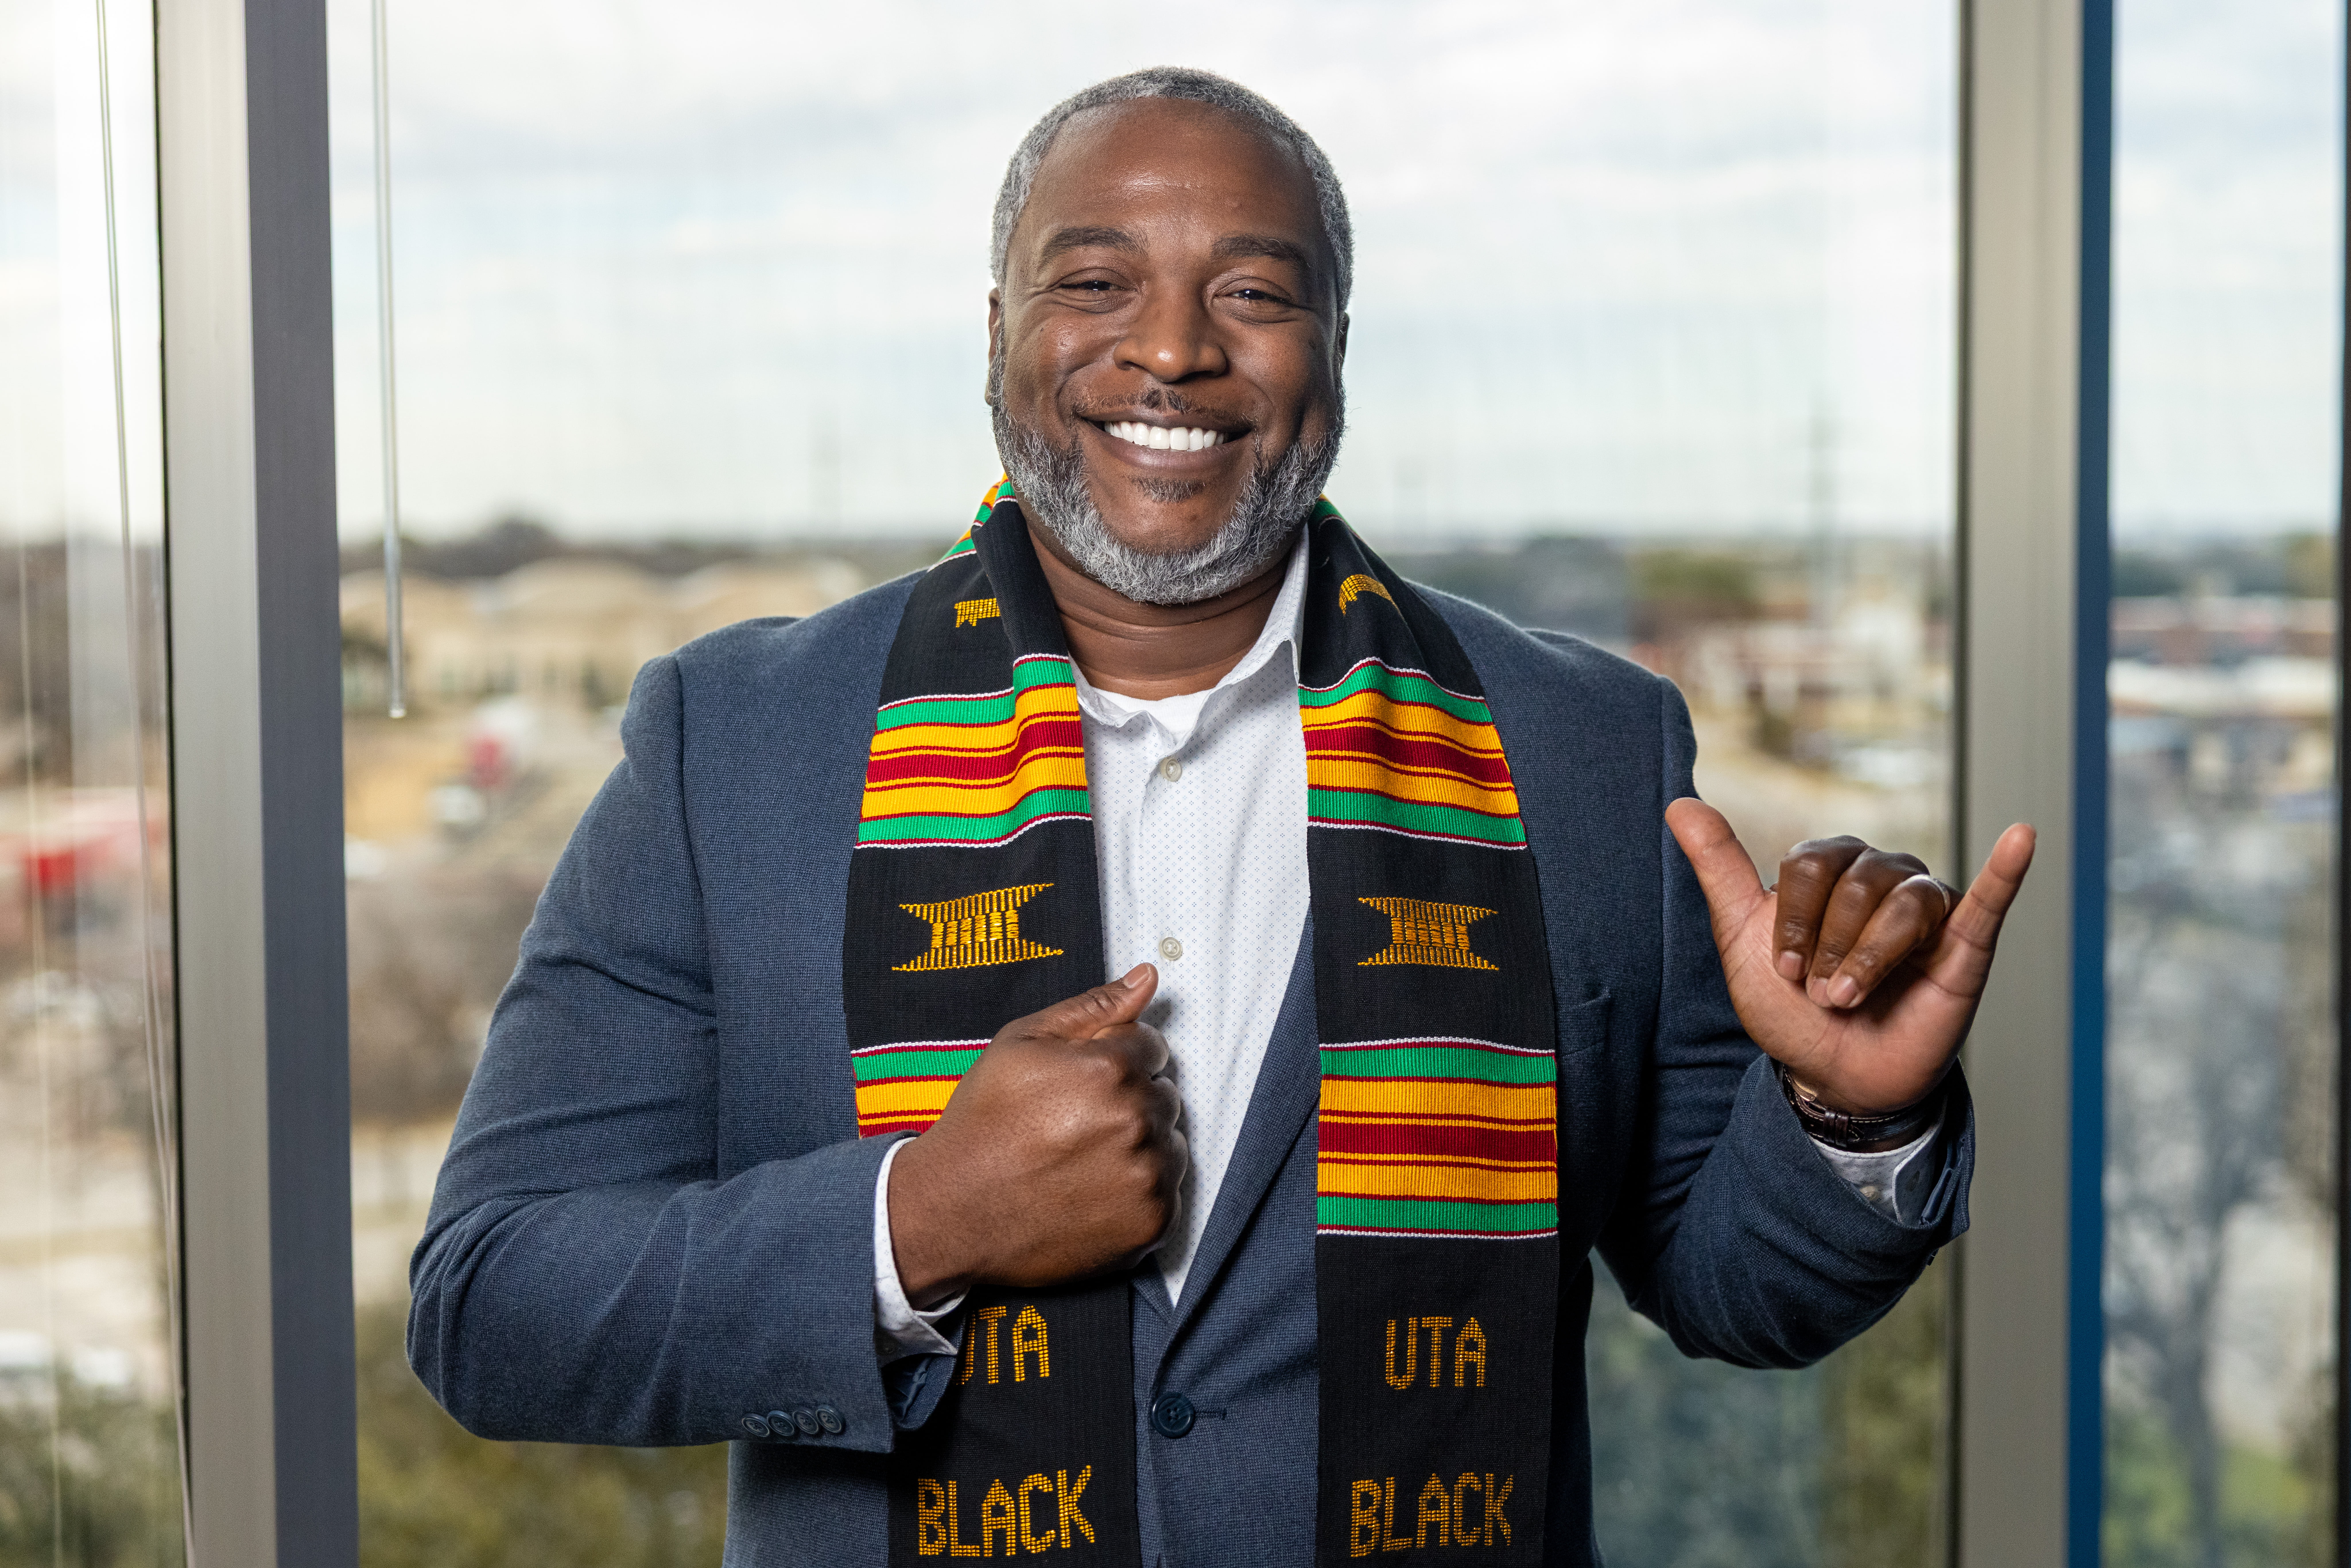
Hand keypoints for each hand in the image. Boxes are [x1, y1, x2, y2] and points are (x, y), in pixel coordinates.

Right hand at [887, 964, 1186, 1305]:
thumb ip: (1092, 1007)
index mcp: (1109, 1069)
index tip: (1084, 1083)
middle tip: (1076, 1123)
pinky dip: (1140, 1190)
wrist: (954, 1211)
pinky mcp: (1151, 1222)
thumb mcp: (1021, 1044)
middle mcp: (1136, 1122)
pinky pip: (1169, 1191)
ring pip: (1171, 1142)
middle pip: (1163, 1093)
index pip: (1151, 1046)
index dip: (1116, 1059)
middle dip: (1129, 1100)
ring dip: (1140, 1144)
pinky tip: (1094, 1189)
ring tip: (1084, 1157)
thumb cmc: (983, 1126)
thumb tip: (1147, 978)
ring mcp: (1147, 1176)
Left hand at [1665, 799, 2035, 1118]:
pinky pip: (1988, 899)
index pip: (1809, 866)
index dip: (1793, 922)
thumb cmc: (1790, 1006)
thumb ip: (1718, 867)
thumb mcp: (1741, 938)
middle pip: (1857, 882)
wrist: (1833, 1073)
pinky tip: (2021, 837)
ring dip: (1871, 958)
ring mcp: (1925, 906)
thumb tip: (1679, 803)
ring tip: (1853, 997)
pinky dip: (2006, 869)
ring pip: (1902, 903)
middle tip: (1825, 993)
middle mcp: (1880, 875)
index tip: (1788, 971)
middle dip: (1833, 945)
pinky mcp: (1964, 944)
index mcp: (1829, 869)